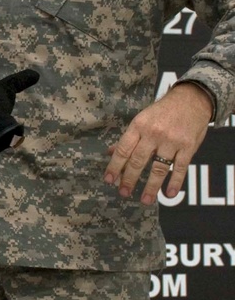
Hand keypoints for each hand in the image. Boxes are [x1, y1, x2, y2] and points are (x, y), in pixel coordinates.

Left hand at [104, 84, 213, 204]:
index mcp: (139, 126)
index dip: (115, 166)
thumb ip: (128, 138)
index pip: (123, 149)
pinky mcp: (188, 146)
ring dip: (151, 187)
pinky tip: (170, 194)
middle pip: (138, 161)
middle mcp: (154, 133)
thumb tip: (109, 153)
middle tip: (123, 193)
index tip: (109, 180)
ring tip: (145, 200)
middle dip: (129, 179)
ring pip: (159, 168)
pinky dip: (175, 182)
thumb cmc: (163, 111)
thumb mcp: (142, 120)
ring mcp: (172, 140)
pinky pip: (180, 168)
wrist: (192, 99)